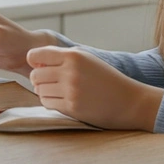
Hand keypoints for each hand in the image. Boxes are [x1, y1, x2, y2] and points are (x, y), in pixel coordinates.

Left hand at [27, 46, 163, 130]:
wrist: (129, 101)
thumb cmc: (106, 78)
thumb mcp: (87, 59)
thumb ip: (62, 57)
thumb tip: (34, 61)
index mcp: (73, 55)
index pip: (35, 55)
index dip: (34, 61)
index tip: (41, 66)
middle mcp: (70, 71)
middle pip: (34, 75)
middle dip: (39, 79)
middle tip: (51, 82)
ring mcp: (70, 90)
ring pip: (39, 90)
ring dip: (45, 92)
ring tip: (60, 92)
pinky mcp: (72, 107)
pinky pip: (47, 103)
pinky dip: (51, 102)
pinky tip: (63, 100)